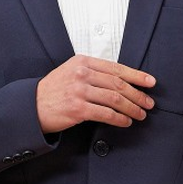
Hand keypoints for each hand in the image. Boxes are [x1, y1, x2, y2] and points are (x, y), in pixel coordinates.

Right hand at [36, 54, 155, 133]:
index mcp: (83, 62)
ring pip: (115, 99)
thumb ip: (93, 71)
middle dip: (138, 95)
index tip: (150, 82)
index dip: (137, 75)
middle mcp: (82, 74)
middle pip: (119, 84)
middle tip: (148, 103)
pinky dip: (119, 119)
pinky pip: (106, 114)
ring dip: (132, 108)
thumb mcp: (71, 71)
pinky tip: (126, 122)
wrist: (32, 106)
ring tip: (140, 114)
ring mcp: (80, 91)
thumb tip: (121, 80)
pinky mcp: (78, 108)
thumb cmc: (53, 90)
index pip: (117, 68)